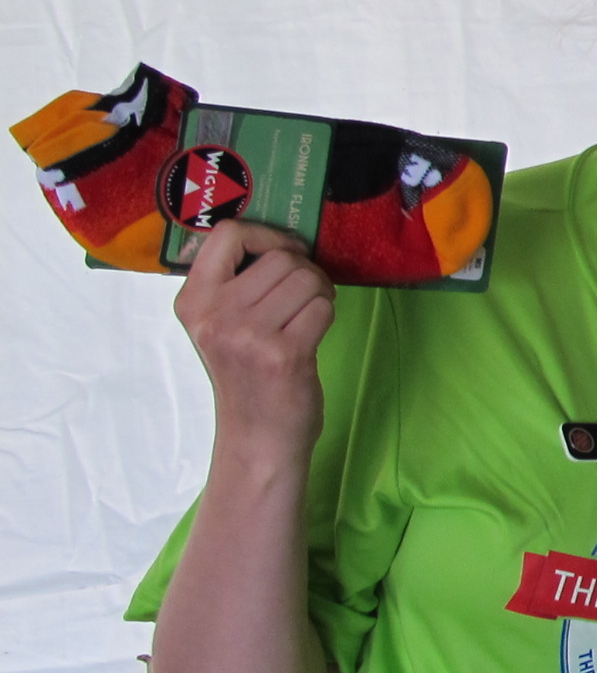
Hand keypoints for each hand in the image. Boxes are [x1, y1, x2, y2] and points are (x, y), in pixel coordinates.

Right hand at [175, 222, 333, 455]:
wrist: (256, 438)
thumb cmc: (247, 376)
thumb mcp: (221, 325)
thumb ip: (236, 284)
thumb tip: (281, 238)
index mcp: (193, 301)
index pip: (226, 234)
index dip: (267, 235)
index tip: (284, 253)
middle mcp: (214, 314)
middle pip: (281, 257)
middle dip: (305, 270)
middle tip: (304, 296)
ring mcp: (247, 334)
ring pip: (307, 278)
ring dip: (320, 293)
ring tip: (308, 316)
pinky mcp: (283, 353)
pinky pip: (322, 306)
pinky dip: (327, 315)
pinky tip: (312, 335)